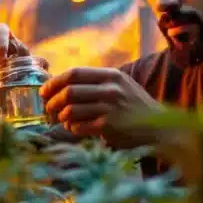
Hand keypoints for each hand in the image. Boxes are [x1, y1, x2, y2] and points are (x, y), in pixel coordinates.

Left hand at [39, 67, 161, 146]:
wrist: (159, 128)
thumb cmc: (134, 107)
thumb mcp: (120, 86)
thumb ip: (96, 83)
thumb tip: (61, 85)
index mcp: (111, 75)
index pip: (74, 73)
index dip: (54, 82)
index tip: (44, 91)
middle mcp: (111, 89)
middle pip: (69, 91)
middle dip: (52, 102)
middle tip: (48, 110)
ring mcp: (110, 108)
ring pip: (70, 110)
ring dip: (61, 117)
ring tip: (63, 120)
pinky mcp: (108, 127)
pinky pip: (78, 126)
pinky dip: (72, 128)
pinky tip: (75, 129)